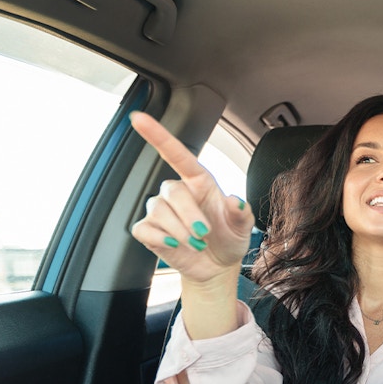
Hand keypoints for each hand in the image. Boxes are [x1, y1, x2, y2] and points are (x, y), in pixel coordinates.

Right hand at [129, 112, 254, 283]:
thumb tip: (236, 200)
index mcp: (199, 182)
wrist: (217, 266)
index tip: (139, 118)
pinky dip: (161, 239)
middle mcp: (177, 193)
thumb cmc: (229, 237)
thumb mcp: (243, 225)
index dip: (158, 135)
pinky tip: (174, 246)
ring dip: (179, 231)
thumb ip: (241, 211)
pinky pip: (145, 229)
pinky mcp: (148, 230)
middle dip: (189, 215)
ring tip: (196, 244)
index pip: (177, 154)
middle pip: (172, 192)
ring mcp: (160, 211)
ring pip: (158, 210)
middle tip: (204, 235)